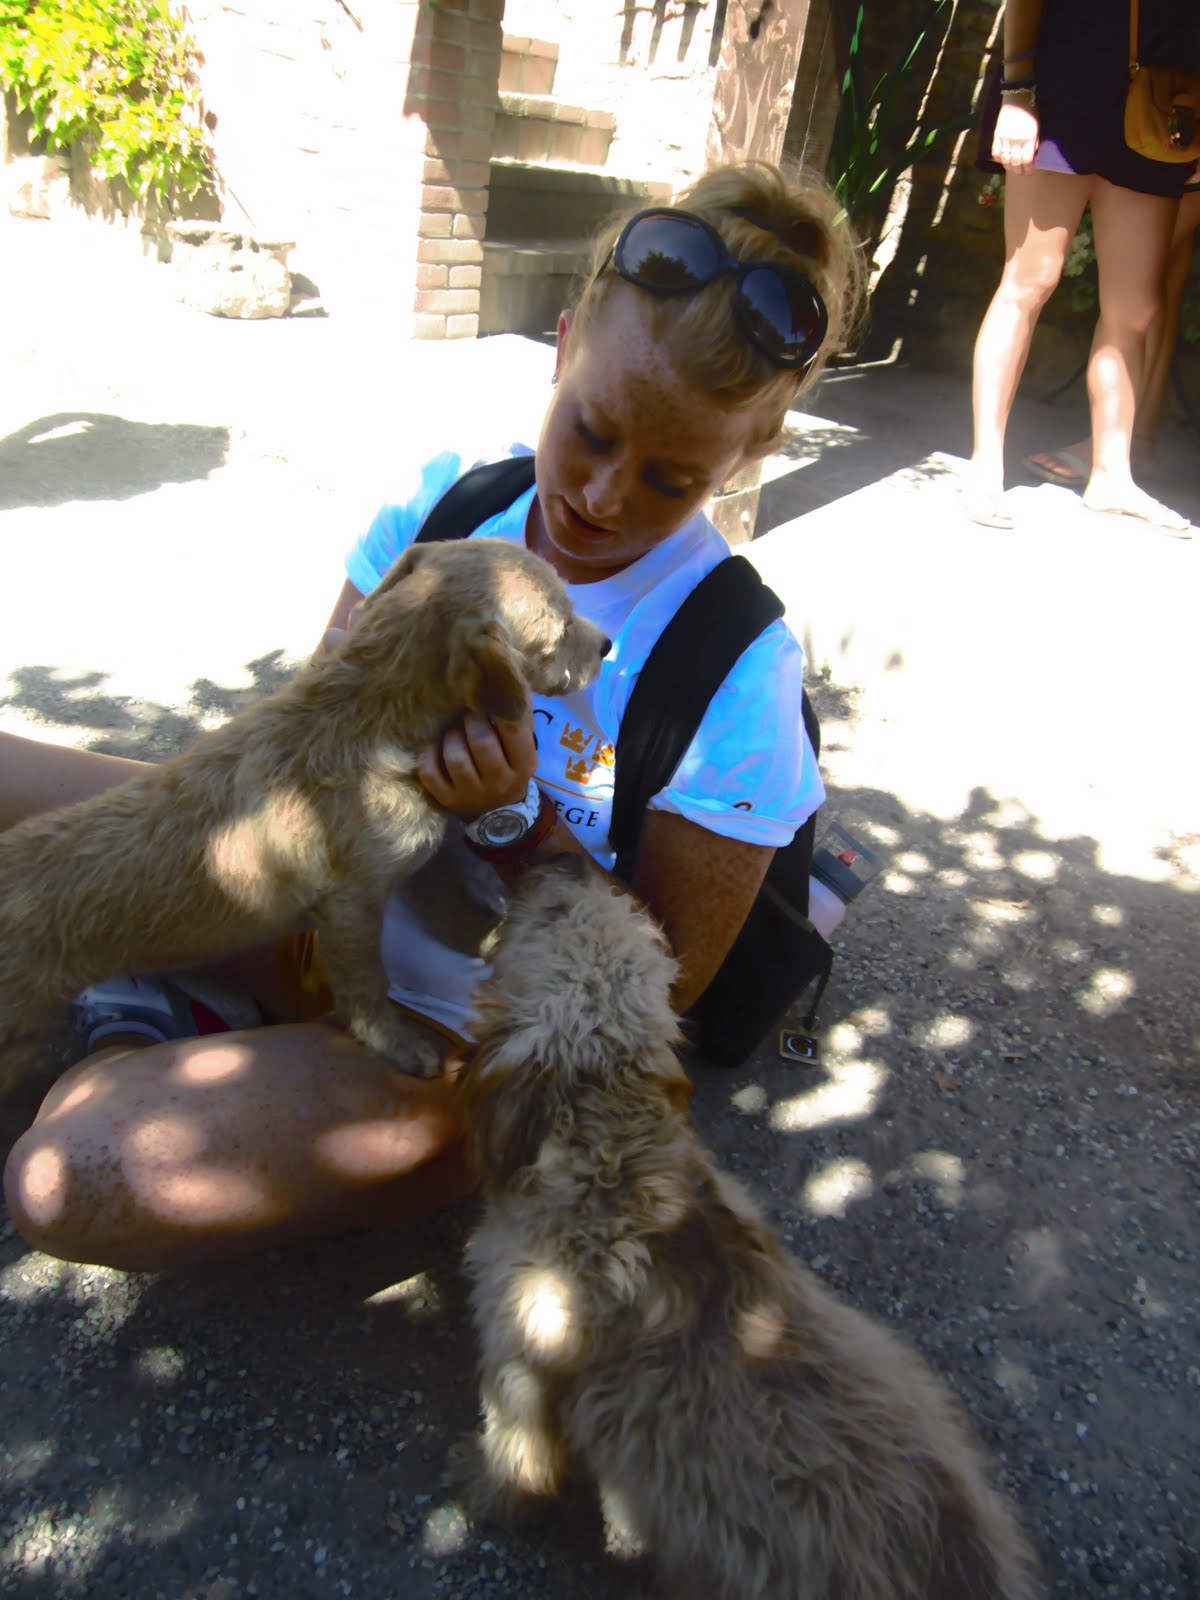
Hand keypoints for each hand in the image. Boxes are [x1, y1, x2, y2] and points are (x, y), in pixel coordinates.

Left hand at [417, 712, 536, 818]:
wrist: (498, 811)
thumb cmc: (509, 767)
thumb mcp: (522, 750)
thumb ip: (516, 722)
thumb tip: (501, 685)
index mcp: (523, 765)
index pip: (513, 729)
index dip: (498, 708)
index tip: (489, 702)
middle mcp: (500, 782)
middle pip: (481, 742)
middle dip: (471, 721)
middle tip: (468, 716)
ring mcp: (472, 794)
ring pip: (455, 757)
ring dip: (451, 738)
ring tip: (454, 734)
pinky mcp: (447, 800)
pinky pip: (430, 772)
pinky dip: (429, 755)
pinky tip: (435, 749)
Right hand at [992, 100, 1038, 173]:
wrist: (1017, 98)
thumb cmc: (1030, 112)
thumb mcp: (1037, 127)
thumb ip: (1034, 143)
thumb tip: (1032, 157)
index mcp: (1029, 138)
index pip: (1027, 160)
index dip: (1028, 169)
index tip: (1029, 172)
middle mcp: (1016, 141)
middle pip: (1015, 162)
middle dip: (1019, 171)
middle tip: (1021, 173)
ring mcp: (1005, 139)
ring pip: (1005, 160)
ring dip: (1009, 167)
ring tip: (1012, 169)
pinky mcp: (997, 136)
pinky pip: (996, 152)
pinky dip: (999, 159)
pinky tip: (1002, 160)